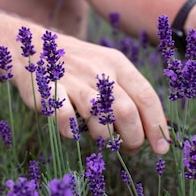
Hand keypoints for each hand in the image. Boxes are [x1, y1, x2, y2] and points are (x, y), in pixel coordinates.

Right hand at [12, 32, 170, 154]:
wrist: (34, 46)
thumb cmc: (80, 67)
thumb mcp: (110, 70)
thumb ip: (132, 95)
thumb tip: (159, 129)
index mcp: (118, 64)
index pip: (146, 96)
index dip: (156, 125)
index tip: (162, 147)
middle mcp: (99, 71)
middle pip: (126, 111)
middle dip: (133, 138)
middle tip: (129, 148)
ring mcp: (74, 80)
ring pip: (99, 117)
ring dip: (105, 137)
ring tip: (101, 138)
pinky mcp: (50, 91)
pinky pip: (66, 117)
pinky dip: (72, 131)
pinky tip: (73, 132)